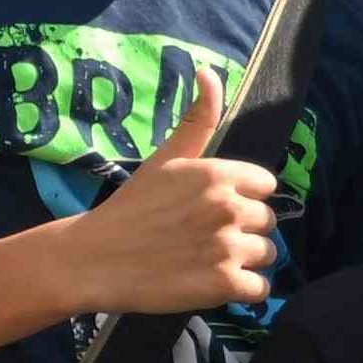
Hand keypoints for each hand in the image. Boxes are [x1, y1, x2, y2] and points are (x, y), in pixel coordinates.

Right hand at [66, 122, 285, 317]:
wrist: (95, 259)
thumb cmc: (132, 206)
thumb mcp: (166, 157)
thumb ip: (198, 118)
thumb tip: (209, 71)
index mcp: (220, 174)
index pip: (266, 185)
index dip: (244, 198)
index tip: (215, 210)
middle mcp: (229, 207)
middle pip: (267, 221)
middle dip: (244, 230)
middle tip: (207, 239)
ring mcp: (228, 247)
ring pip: (267, 254)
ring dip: (245, 261)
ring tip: (210, 262)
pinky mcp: (224, 285)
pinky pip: (260, 289)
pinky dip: (245, 291)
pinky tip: (217, 284)